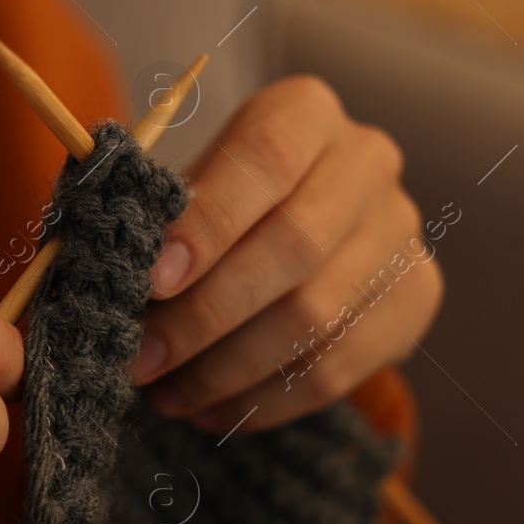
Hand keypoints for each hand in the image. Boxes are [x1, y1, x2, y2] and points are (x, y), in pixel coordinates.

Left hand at [126, 75, 442, 431]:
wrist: (313, 223)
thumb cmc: (222, 200)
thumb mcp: (186, 182)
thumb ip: (155, 216)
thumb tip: (108, 272)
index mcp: (305, 112)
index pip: (264, 160)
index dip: (207, 225)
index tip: (151, 281)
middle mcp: (366, 162)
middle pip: (294, 246)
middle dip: (205, 314)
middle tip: (142, 358)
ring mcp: (400, 231)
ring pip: (316, 317)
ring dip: (227, 370)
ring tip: (164, 395)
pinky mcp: (416, 297)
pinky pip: (339, 368)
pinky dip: (265, 401)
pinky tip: (210, 411)